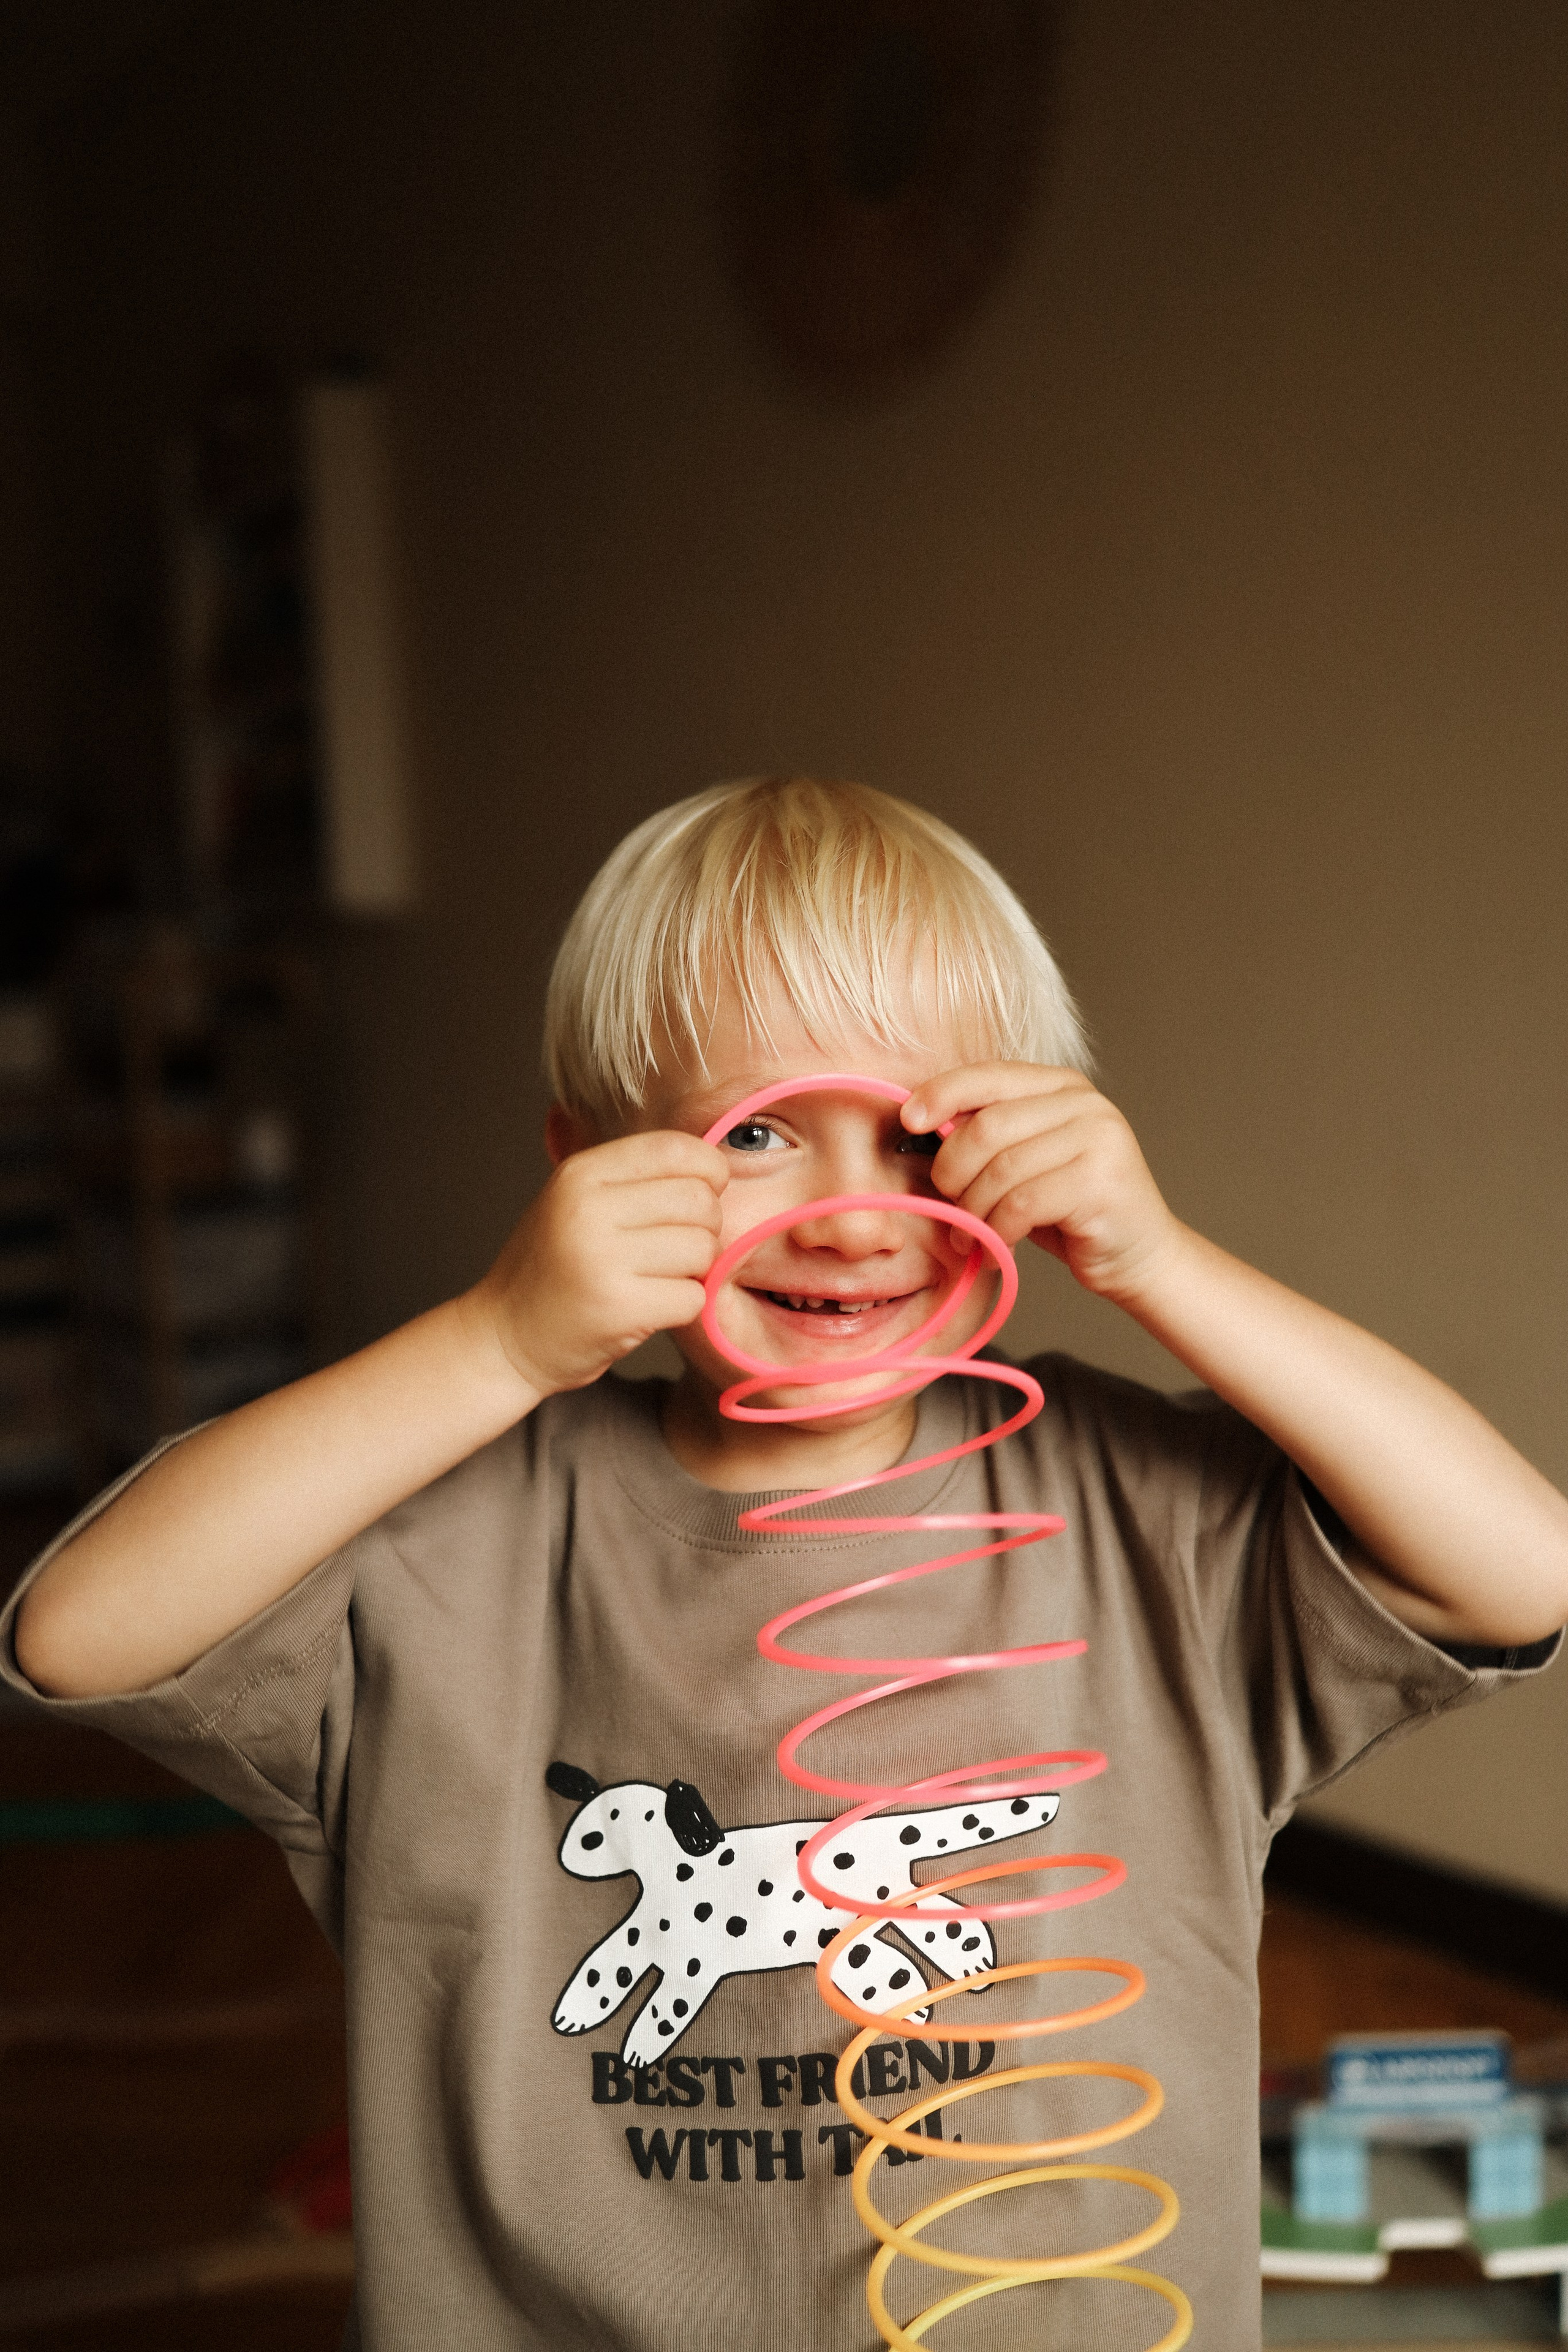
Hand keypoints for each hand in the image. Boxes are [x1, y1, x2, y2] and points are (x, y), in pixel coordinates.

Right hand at [466, 1132, 729, 1396]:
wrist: (504, 1339)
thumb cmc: (552, 1271)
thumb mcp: (576, 1203)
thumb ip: (635, 1180)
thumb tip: (717, 1165)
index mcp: (581, 1174)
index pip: (676, 1148)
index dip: (709, 1170)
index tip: (707, 1191)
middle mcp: (589, 1209)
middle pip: (699, 1200)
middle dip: (706, 1227)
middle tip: (679, 1249)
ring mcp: (603, 1260)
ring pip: (703, 1249)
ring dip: (696, 1270)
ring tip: (660, 1278)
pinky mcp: (620, 1308)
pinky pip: (693, 1297)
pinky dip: (683, 1307)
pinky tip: (651, 1307)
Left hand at [901, 1064, 1180, 1302]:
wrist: (1140, 1255)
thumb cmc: (1070, 1211)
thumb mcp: (1025, 1163)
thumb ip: (989, 1137)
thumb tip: (920, 1122)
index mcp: (1061, 1085)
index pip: (988, 1074)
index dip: (941, 1093)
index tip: (909, 1120)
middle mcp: (1084, 1103)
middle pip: (986, 1127)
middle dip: (952, 1171)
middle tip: (948, 1203)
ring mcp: (1099, 1139)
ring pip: (1000, 1170)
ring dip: (972, 1210)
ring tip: (970, 1234)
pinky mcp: (1101, 1183)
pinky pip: (1021, 1204)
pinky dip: (998, 1230)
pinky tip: (997, 1245)